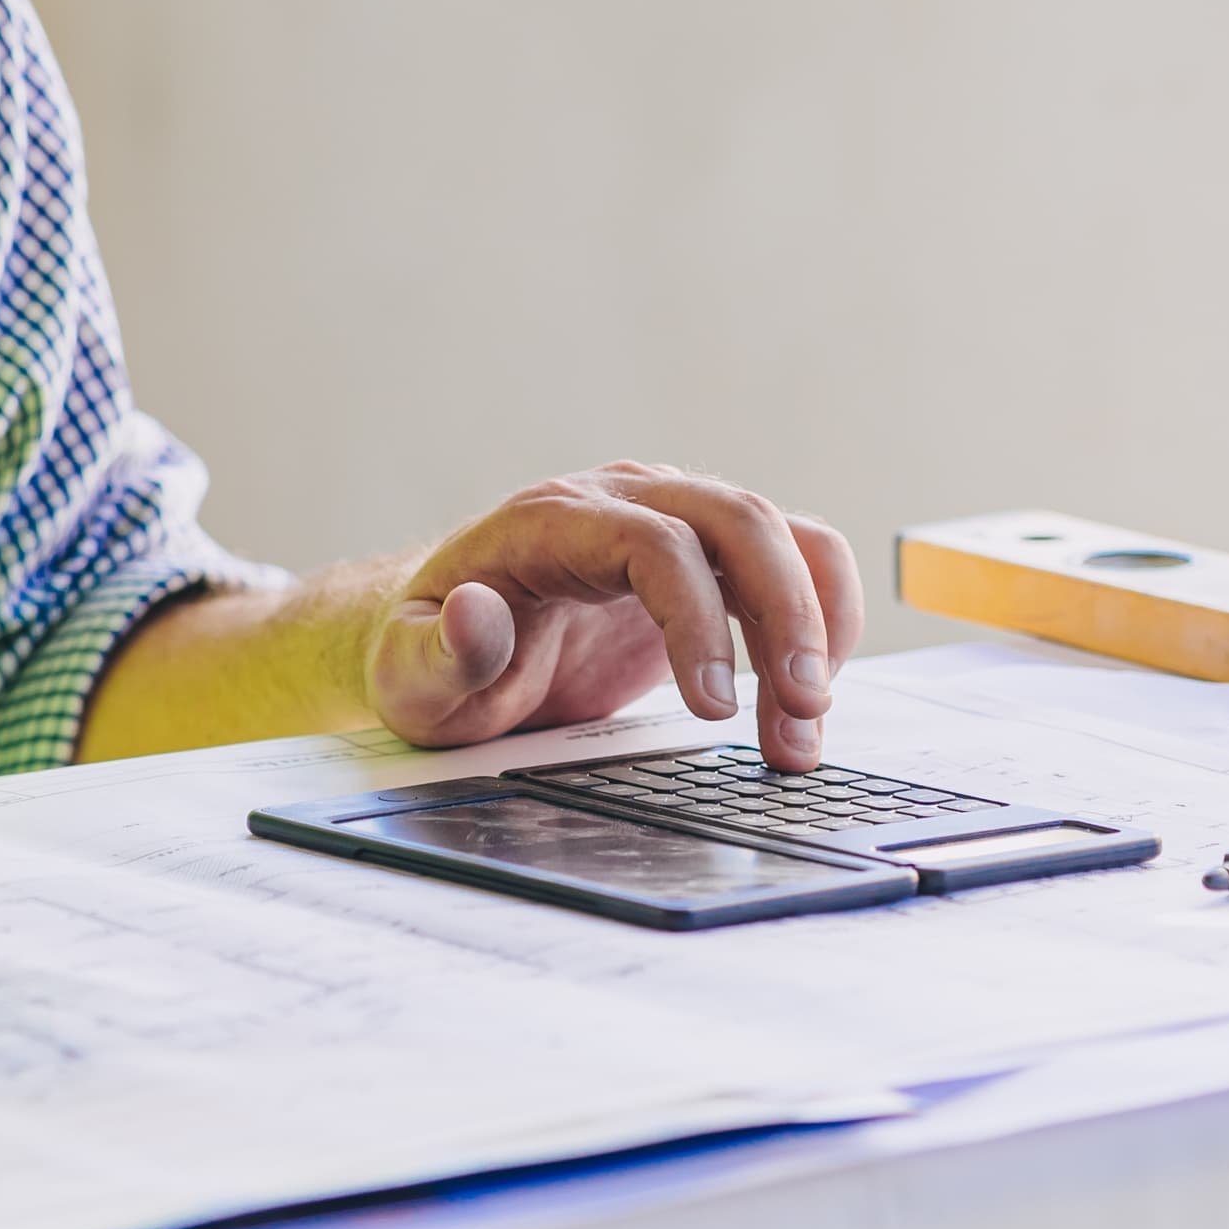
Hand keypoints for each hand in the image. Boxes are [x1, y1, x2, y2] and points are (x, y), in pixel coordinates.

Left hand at [366, 463, 863, 767]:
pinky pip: (790, 560)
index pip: (651, 541)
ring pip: (780, 535)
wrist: (447, 641)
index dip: (695, 618)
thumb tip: (471, 615)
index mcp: (552, 521)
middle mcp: (623, 501)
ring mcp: (672, 521)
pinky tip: (807, 694)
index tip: (712, 708)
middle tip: (800, 713)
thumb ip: (440, 653)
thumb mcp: (409, 675)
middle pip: (737, 519)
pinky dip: (819, 618)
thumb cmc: (429, 655)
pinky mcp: (706, 559)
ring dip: (815, 623)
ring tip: (804, 727)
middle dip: (785, 614)